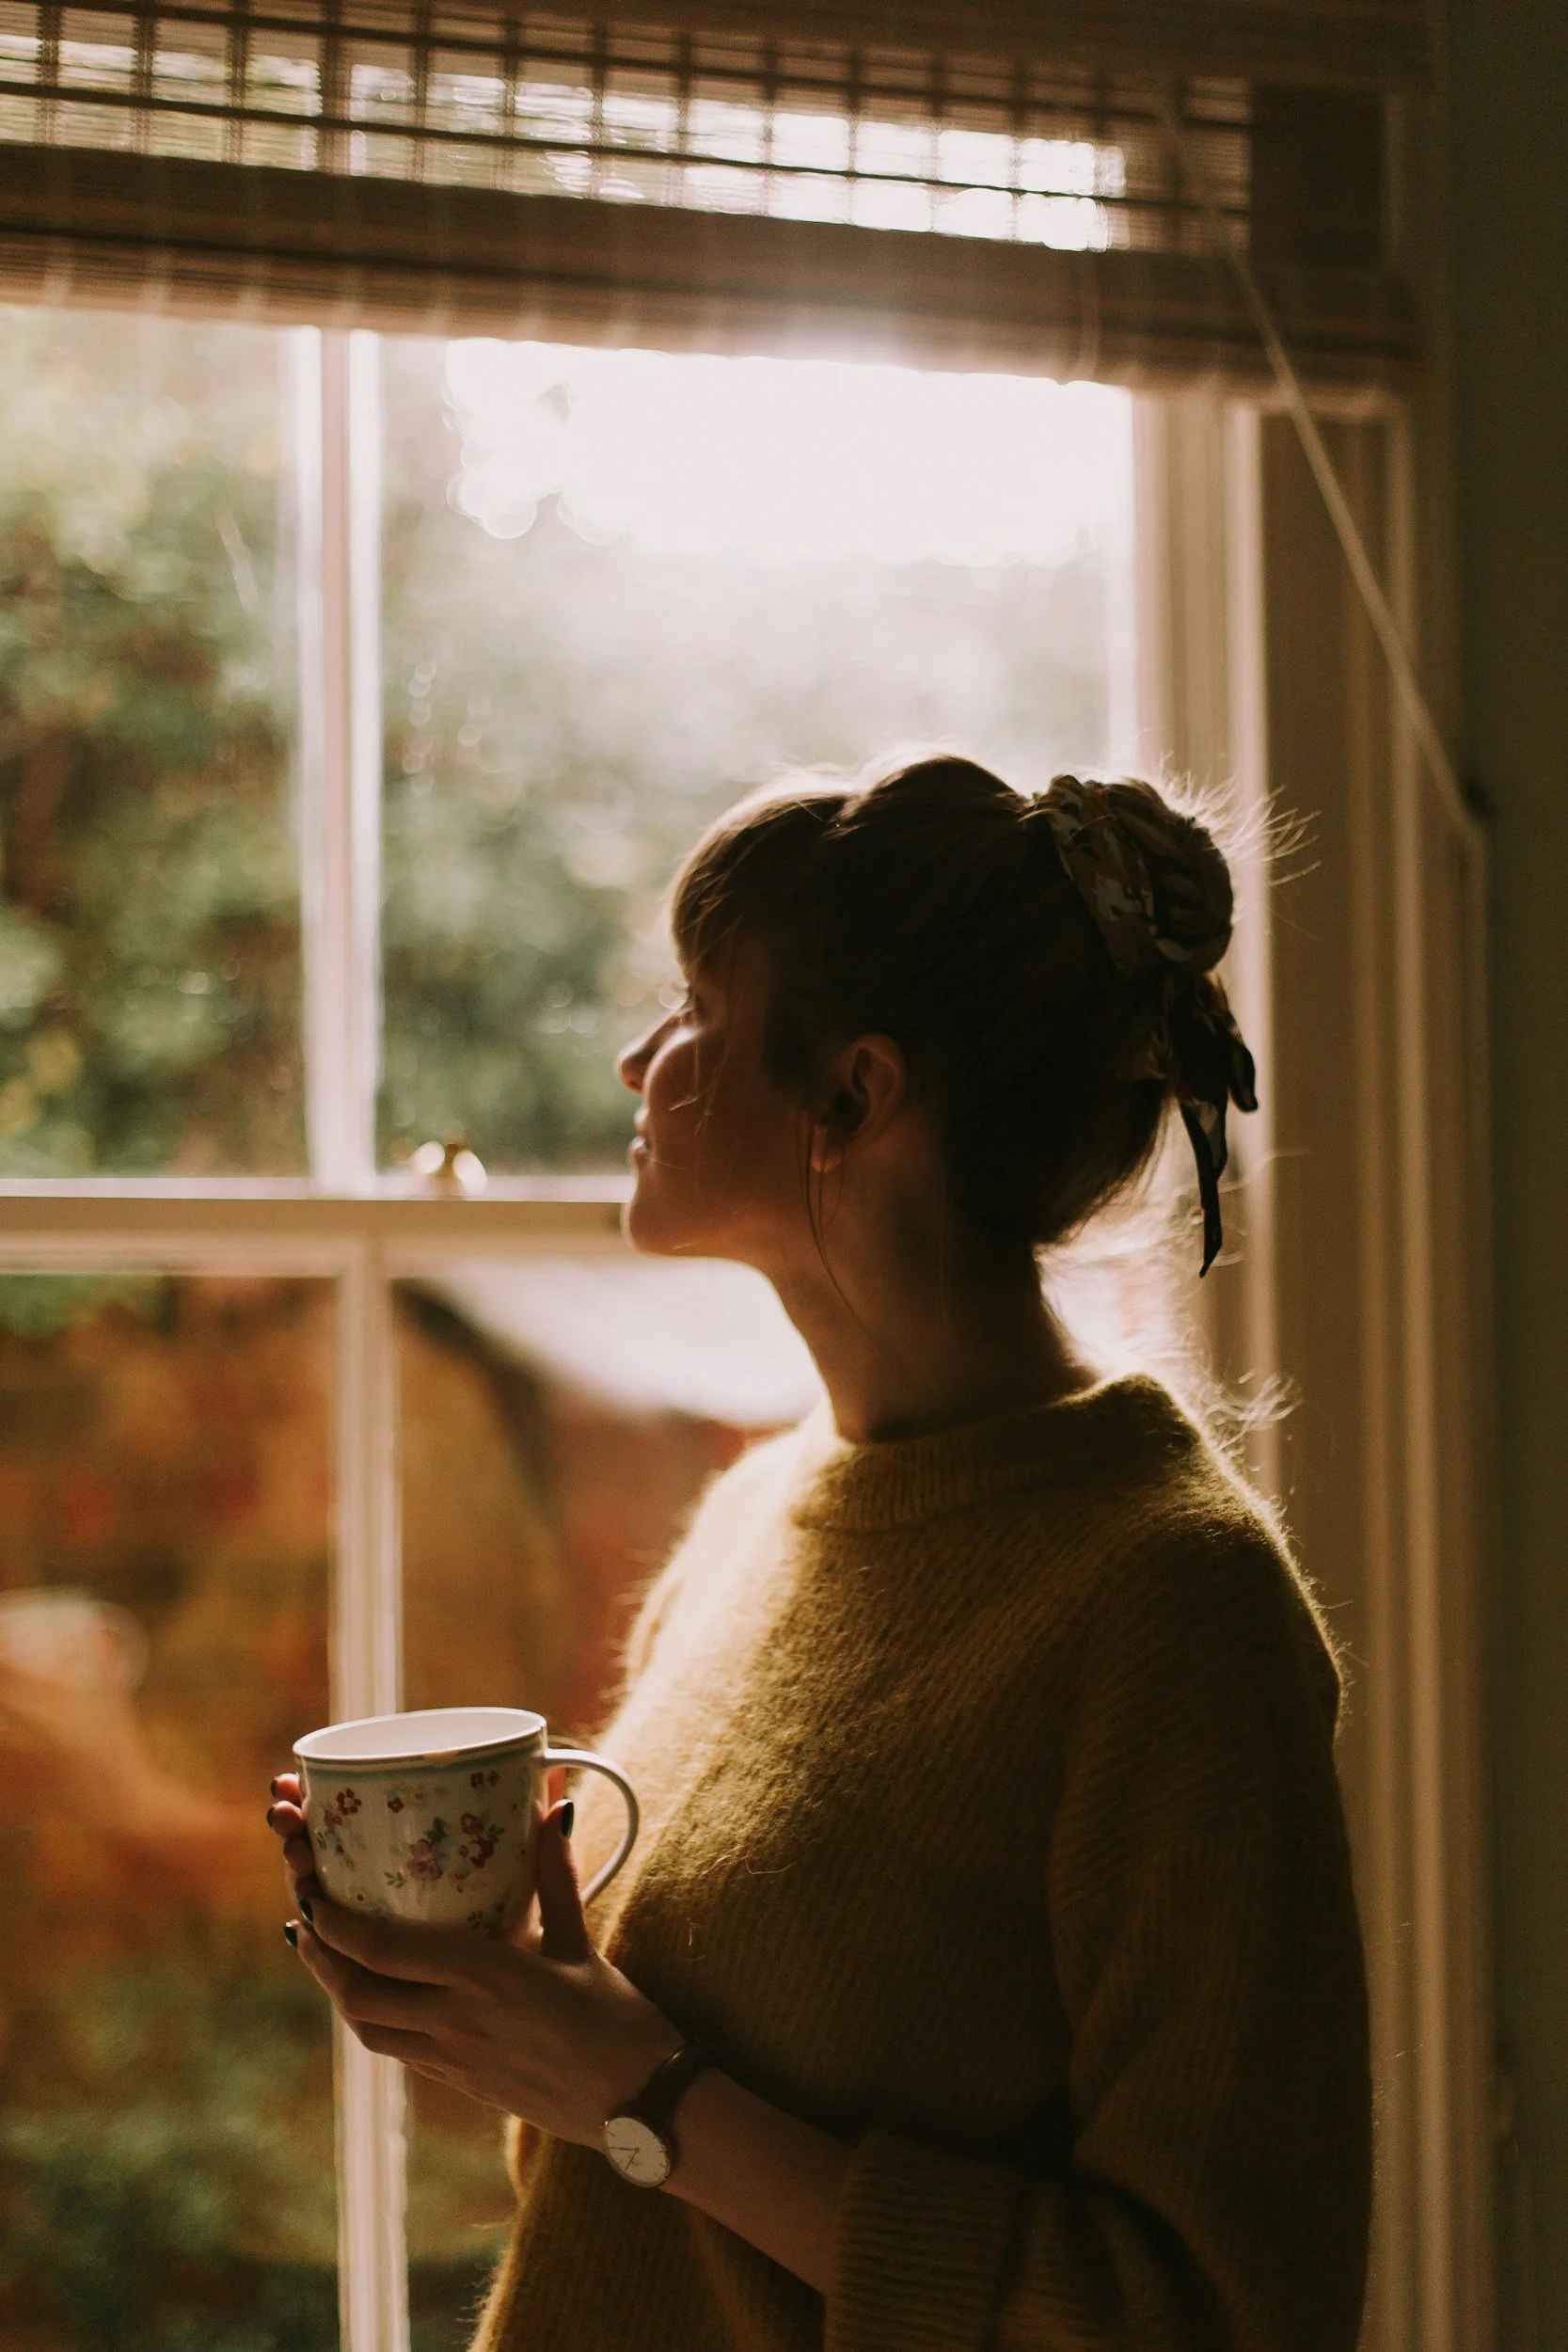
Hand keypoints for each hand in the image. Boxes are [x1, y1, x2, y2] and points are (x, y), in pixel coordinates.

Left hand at [266, 1779, 678, 2145]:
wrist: (640, 2106)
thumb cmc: (617, 2020)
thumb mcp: (581, 1941)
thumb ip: (554, 1873)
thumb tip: (552, 1802)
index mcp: (485, 1977)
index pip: (382, 1950)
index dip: (335, 1921)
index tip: (311, 1887)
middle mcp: (457, 2022)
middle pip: (356, 1993)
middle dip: (320, 1954)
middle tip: (304, 1914)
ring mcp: (454, 2060)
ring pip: (367, 2027)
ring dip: (335, 1988)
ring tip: (323, 1949)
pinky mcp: (460, 2084)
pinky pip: (395, 2048)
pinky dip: (370, 2016)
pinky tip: (374, 1990)